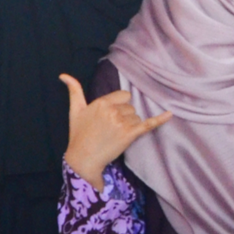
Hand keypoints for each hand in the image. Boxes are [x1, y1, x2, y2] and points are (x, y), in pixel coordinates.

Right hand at [60, 73, 171, 188]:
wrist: (83, 158)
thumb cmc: (79, 134)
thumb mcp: (75, 110)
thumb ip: (74, 91)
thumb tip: (64, 75)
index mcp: (102, 102)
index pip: (123, 96)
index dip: (119, 106)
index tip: (109, 117)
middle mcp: (113, 110)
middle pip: (130, 107)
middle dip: (124, 116)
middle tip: (110, 129)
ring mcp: (122, 123)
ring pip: (136, 117)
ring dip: (130, 125)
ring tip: (114, 135)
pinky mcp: (130, 135)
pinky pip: (148, 124)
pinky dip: (160, 120)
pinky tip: (170, 114)